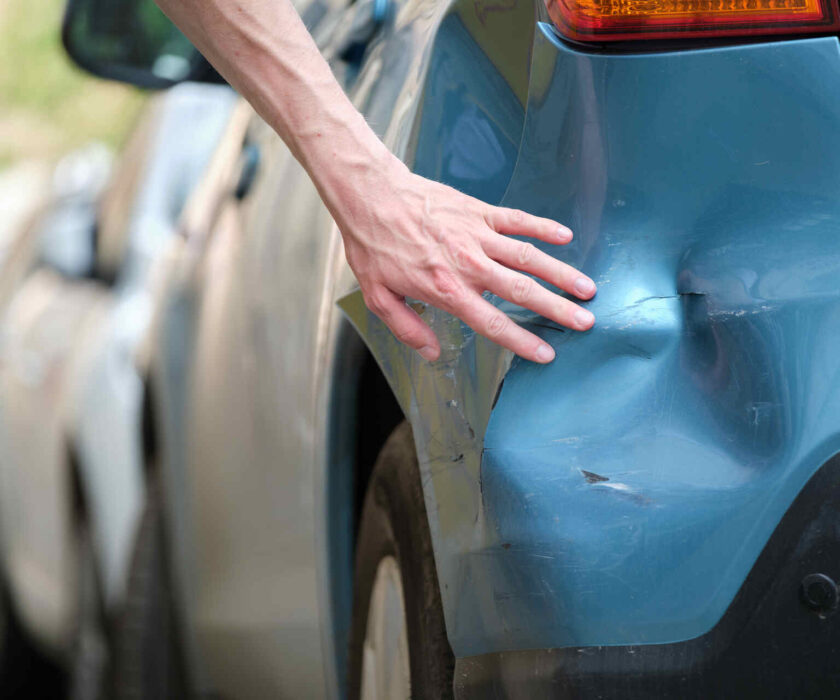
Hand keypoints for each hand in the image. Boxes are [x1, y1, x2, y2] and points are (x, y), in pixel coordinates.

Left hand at [336, 157, 595, 363]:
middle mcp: (469, 265)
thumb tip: (432, 354)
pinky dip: (543, 227)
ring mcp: (477, 235)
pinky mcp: (479, 212)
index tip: (547, 354)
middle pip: (522, 291)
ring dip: (561, 273)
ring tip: (587, 288)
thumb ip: (407, 329)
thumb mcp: (378, 296)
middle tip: (586, 322)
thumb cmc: (373, 246)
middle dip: (557, 309)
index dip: (522, 341)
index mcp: (447, 290)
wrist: (372, 195)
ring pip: (528, 257)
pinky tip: (565, 238)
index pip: (493, 323)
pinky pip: (518, 220)